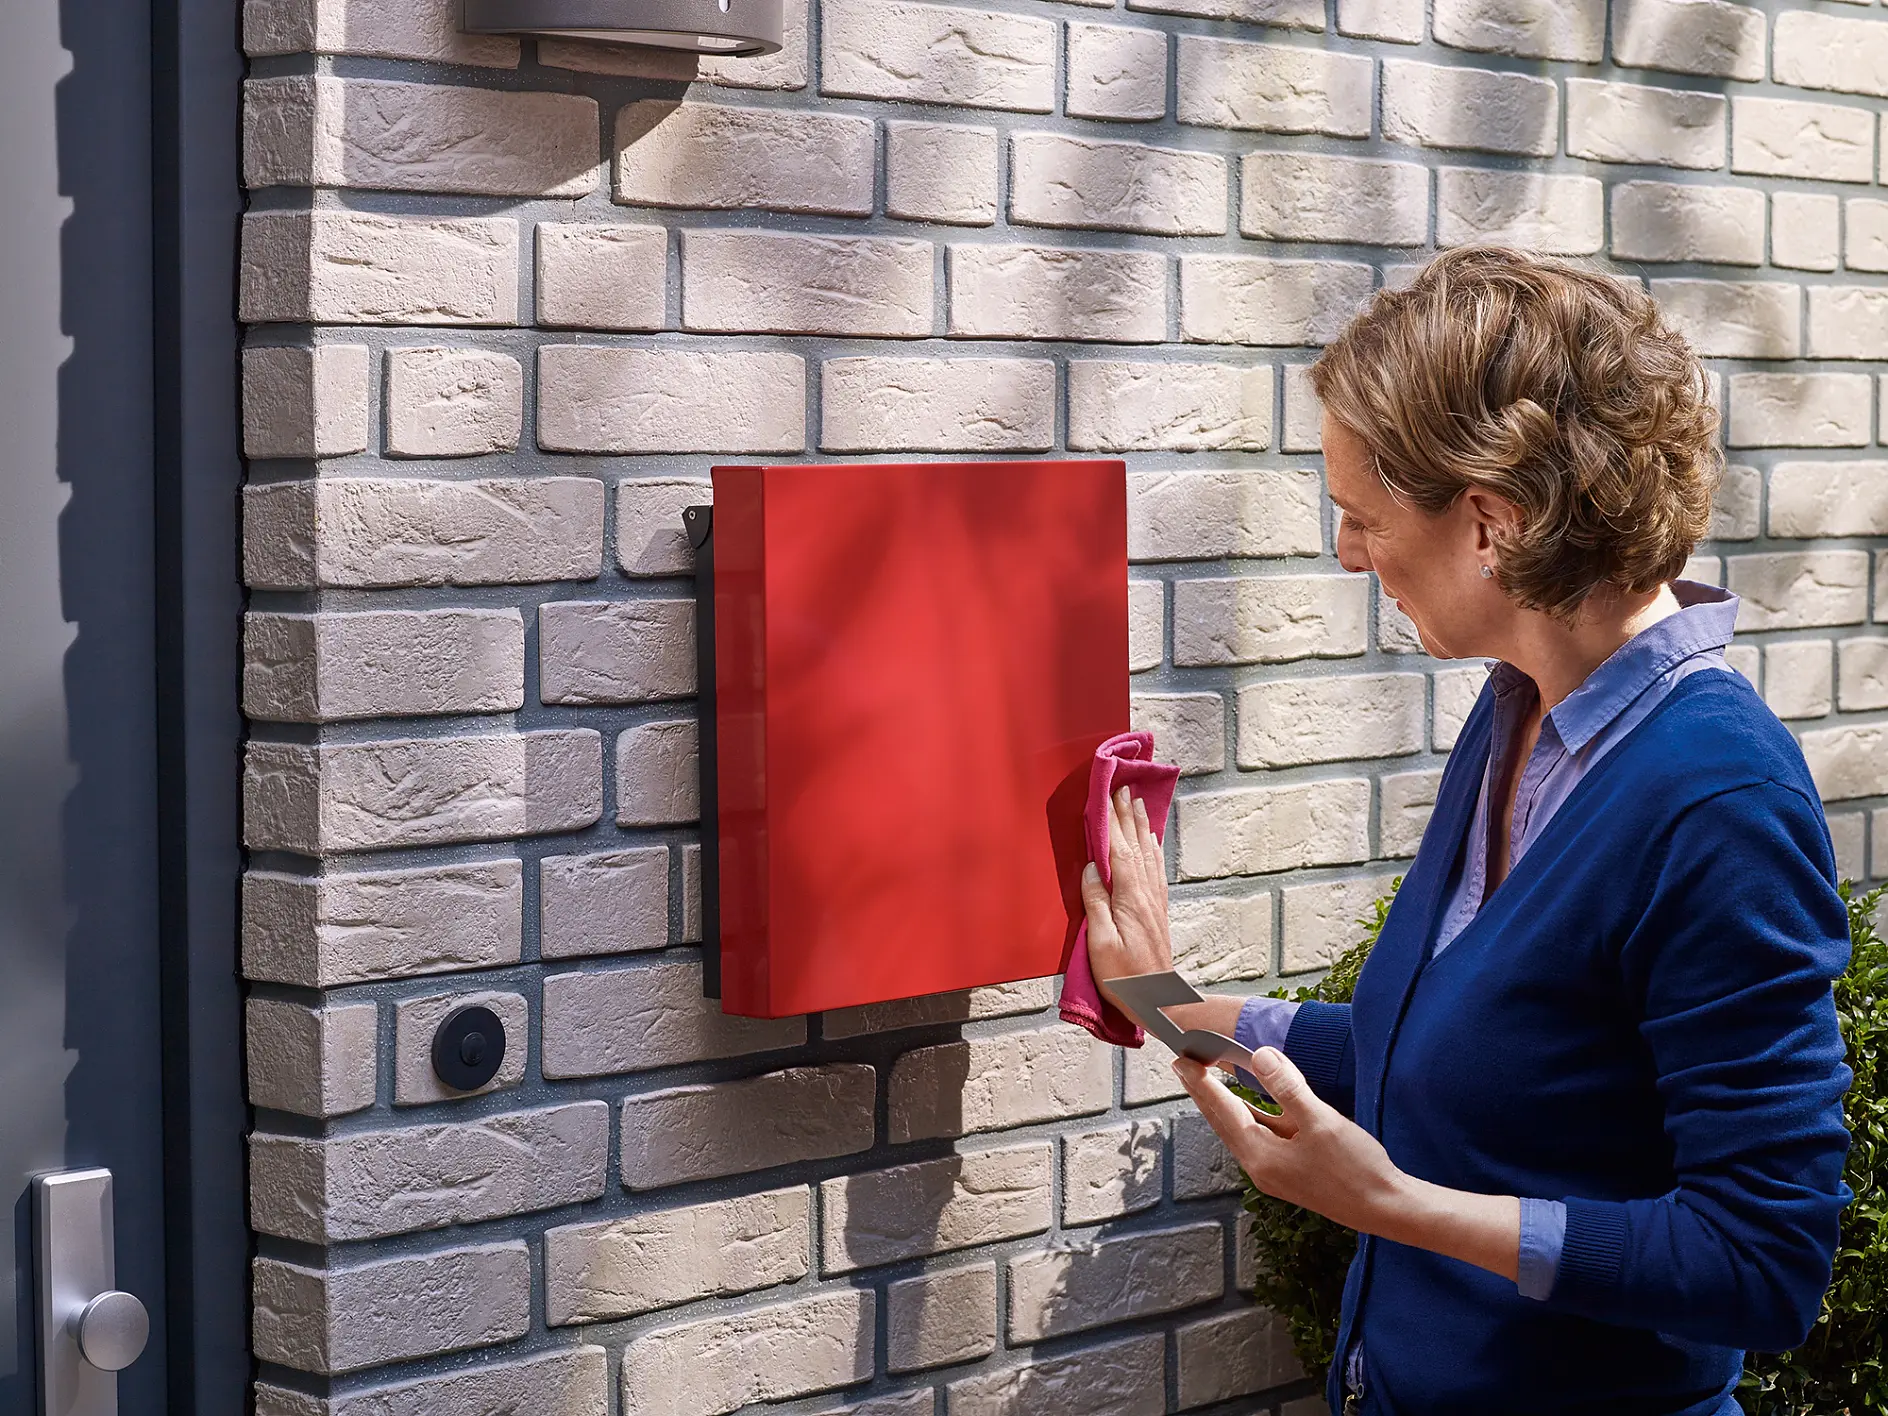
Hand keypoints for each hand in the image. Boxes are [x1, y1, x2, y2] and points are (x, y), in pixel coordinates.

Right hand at [1079, 786, 1172, 984]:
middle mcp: (1145, 893)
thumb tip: (1092, 869)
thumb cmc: (1123, 976)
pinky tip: (1150, 841)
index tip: (1106, 795)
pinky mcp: (1156, 909)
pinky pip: (1154, 868)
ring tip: (1138, 803)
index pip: (1118, 850)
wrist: (1156, 998)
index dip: (1111, 821)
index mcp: (1129, 897)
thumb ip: (1096, 903)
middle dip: (1127, 815)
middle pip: (1135, 845)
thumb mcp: (1100, 942)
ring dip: (1141, 826)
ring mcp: (1153, 900)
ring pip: (1147, 853)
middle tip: (1123, 787)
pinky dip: (1152, 848)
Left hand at [1175, 1049, 1521, 1280]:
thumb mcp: (1320, 1122)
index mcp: (1260, 1157)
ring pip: (1244, 1128)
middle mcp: (1261, 1167)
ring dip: (1228, 1101)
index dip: (1201, 1082)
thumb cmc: (1356, 1169)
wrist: (1388, 1210)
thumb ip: (1288, 1088)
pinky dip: (1255, 1113)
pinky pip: (1265, 1135)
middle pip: (1225, 1121)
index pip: (1222, 1111)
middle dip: (1204, 1091)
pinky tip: (1254, 1101)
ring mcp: (1276, 1171)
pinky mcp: (1293, 1170)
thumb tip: (1260, 1056)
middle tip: (1183, 1063)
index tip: (1181, 1058)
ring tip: (1209, 1077)